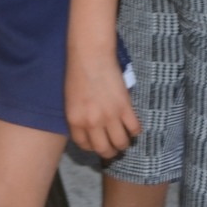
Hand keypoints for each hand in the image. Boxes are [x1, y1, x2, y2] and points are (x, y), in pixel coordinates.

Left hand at [65, 45, 142, 159]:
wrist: (91, 55)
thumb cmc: (77, 72)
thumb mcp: (70, 99)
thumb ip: (79, 117)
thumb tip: (89, 130)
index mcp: (75, 119)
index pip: (85, 146)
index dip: (92, 147)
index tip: (97, 143)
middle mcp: (92, 122)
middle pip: (104, 149)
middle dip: (110, 151)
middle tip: (113, 146)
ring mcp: (109, 116)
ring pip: (121, 143)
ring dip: (124, 143)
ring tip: (124, 137)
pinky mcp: (124, 107)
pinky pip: (134, 129)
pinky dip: (135, 130)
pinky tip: (132, 125)